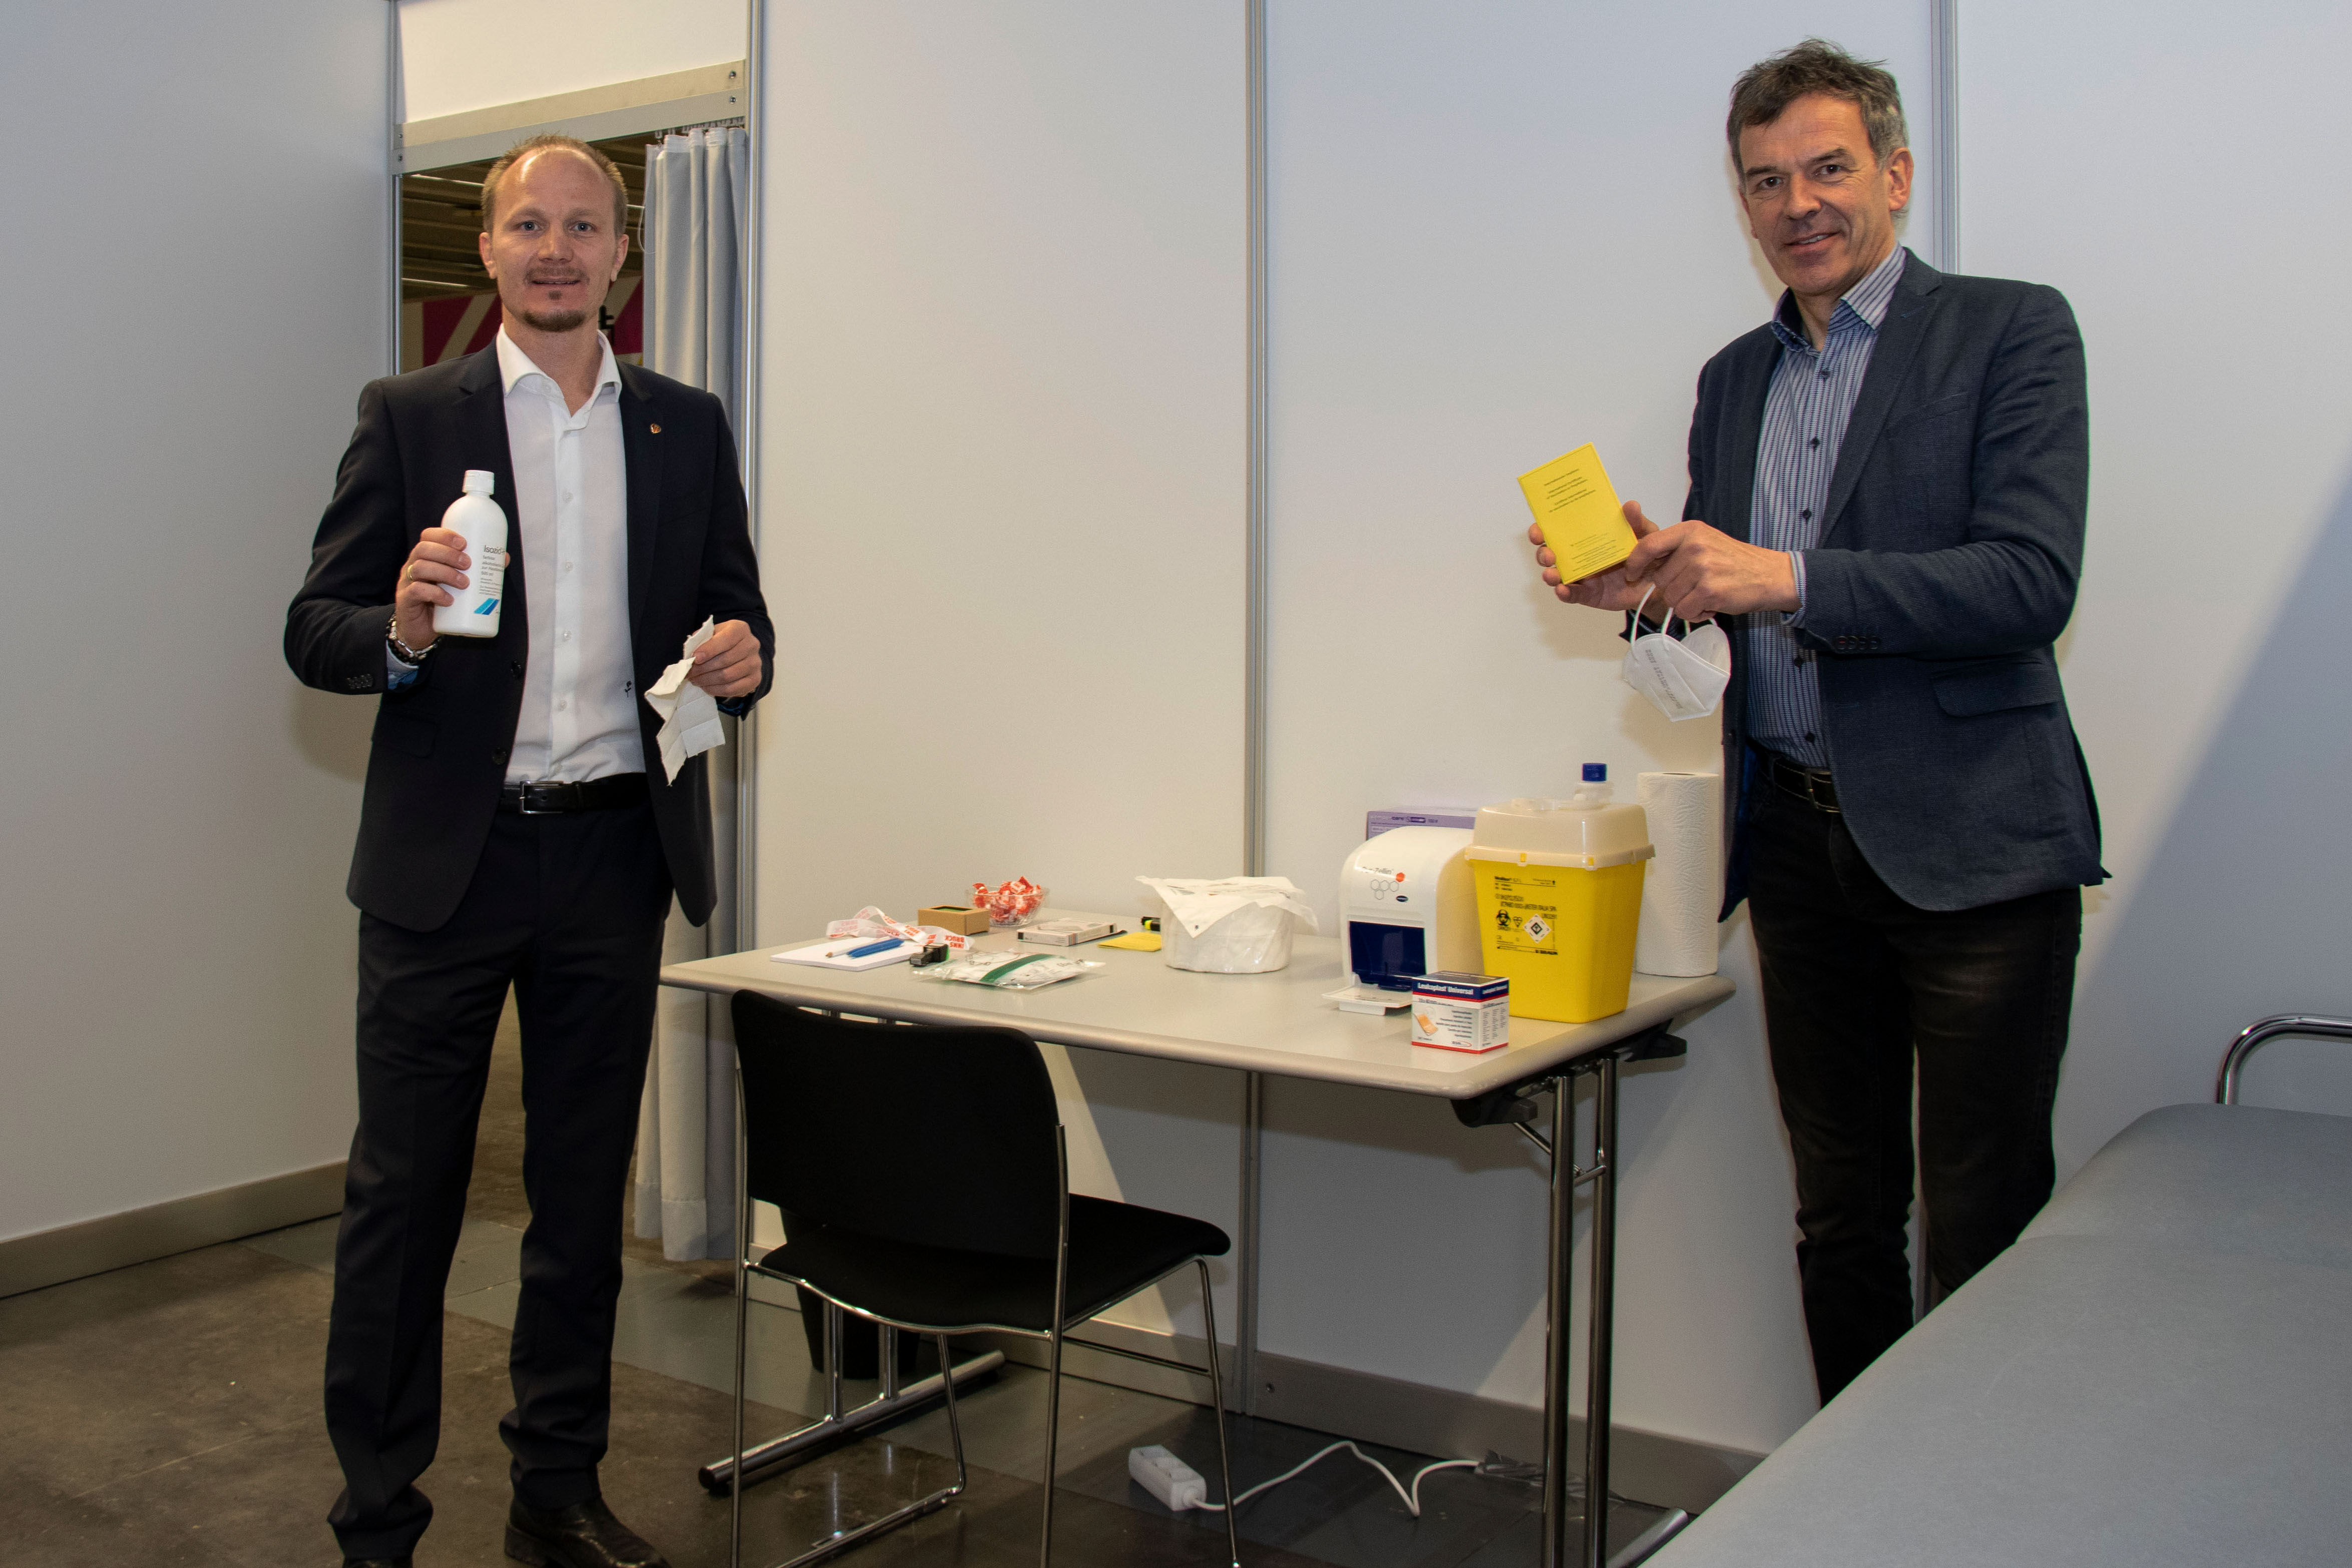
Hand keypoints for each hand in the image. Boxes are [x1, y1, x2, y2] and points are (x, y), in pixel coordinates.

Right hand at [392, 528, 484, 651]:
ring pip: (420, 568)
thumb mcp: (459, 585)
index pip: (428, 536)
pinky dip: (434, 594)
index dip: (444, 535)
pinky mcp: (406, 601)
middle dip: (448, 554)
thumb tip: (503, 558)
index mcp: (426, 557)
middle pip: (424, 549)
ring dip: (445, 573)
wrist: (421, 630)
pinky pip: (416, 591)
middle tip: (467, 564)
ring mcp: (407, 583)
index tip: (464, 543)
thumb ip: (477, 571)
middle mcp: (413, 566)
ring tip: (464, 583)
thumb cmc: (442, 603)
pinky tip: (448, 600)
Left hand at [688, 619, 762, 699]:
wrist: (738, 652)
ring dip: (707, 680)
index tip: (695, 658)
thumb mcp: (711, 634)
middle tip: (689, 673)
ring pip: (727, 676)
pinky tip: (706, 686)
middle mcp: (752, 645)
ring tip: (695, 680)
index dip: (710, 649)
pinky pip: (732, 689)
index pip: (726, 639)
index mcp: (740, 629)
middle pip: (725, 660)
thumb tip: (691, 653)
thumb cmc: (720, 642)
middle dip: (703, 668)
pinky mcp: (755, 679)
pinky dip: (715, 690)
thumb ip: (701, 640)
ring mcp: (755, 663)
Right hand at [1530, 501, 1660, 612]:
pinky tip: (1563, 590)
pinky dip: (1565, 593)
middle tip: (1548, 554)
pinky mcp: (1588, 594)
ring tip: (1552, 575)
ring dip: (1550, 574)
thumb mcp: (1644, 533)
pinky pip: (1572, 595)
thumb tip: (1630, 505)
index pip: (1558, 530)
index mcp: (1586, 536)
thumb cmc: (1646, 554)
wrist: (1657, 582)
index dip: (1543, 528)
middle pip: (1550, 553)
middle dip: (1543, 553)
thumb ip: (1636, 521)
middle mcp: (1578, 555)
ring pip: (1557, 575)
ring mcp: (1581, 576)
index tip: (1539, 528)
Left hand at [1620, 502, 1798, 617]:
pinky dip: (1695, 613)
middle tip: (1697, 585)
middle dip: (1674, 588)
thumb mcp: (1704, 541)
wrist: (1770, 575)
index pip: (1648, 545)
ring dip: (1686, 602)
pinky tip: (1710, 604)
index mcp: (1690, 531)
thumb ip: (1675, 548)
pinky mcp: (1710, 591)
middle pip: (1660, 579)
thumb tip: (1641, 562)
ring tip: (1706, 593)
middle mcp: (1694, 546)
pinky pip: (1684, 610)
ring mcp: (1702, 568)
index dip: (1635, 562)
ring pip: (1670, 598)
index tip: (1632, 573)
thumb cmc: (1734, 561)